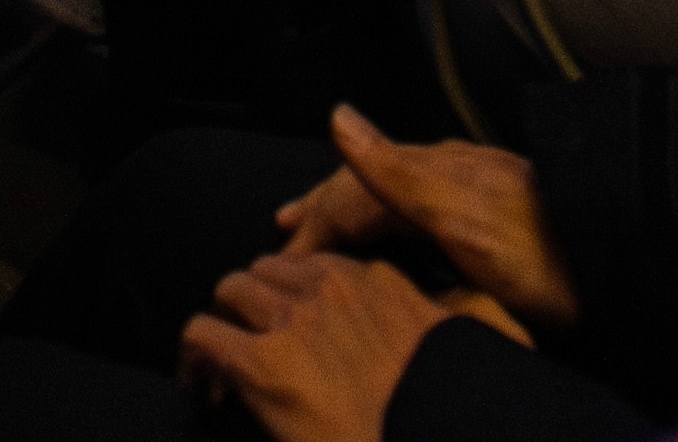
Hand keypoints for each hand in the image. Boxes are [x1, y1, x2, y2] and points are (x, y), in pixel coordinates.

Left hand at [185, 250, 475, 441]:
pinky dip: (195, 359)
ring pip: (231, 290)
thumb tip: (482, 308)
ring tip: (223, 368)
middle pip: (270, 270)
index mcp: (382, 284)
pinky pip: (203, 335)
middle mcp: (333, 290)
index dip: (302, 296)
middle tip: (255, 347)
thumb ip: (471, 315)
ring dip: (226, 325)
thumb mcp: (476, 347)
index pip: (321, 264)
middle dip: (257, 306)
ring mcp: (293, 322)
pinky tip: (205, 387)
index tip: (299, 328)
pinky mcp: (258, 363)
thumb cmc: (443, 412)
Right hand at [268, 113, 568, 329]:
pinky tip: (395, 237)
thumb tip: (337, 116)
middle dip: (324, 208)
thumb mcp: (463, 219)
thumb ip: (397, 171)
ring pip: (393, 201)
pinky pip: (419, 213)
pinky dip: (389, 225)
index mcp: (433, 176)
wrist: (621, 258)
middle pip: (368, 189)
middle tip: (284, 227)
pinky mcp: (493, 217)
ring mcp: (471, 194)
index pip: (350, 196)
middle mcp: (448, 177)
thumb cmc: (546, 256)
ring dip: (353, 215)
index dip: (312, 226)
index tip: (278, 261)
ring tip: (324, 227)